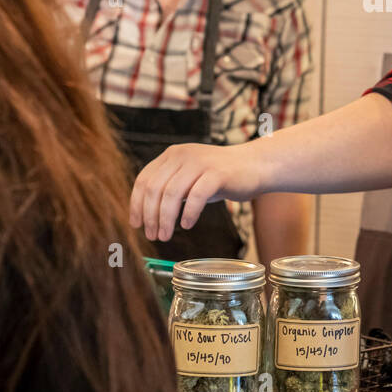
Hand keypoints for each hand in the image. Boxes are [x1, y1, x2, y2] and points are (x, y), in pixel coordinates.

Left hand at [130, 142, 265, 241]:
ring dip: (165, 219)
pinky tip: (187, 225)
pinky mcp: (217, 173)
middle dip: (150, 216)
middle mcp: (182, 155)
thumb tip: (147, 214)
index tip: (136, 224)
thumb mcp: (190, 178)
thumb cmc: (221, 177)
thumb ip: (170, 188)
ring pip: (172, 193)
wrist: (255, 166)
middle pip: (155, 188)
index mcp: (172, 155)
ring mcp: (200, 162)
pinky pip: (196, 196)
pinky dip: (188, 213)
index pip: (144, 179)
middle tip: (152, 236)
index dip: (136, 204)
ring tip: (165, 236)